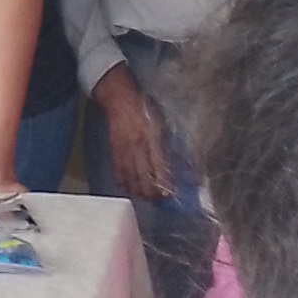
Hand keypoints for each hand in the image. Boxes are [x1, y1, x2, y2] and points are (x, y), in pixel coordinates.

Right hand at [88, 67, 175, 204]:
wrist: (118, 96)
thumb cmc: (144, 105)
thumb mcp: (161, 120)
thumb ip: (169, 141)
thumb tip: (183, 160)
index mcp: (151, 136)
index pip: (158, 166)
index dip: (164, 182)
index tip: (170, 194)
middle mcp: (137, 146)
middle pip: (143, 175)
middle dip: (151, 191)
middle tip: (158, 200)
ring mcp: (123, 149)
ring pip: (130, 176)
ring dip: (138, 189)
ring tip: (145, 197)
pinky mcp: (114, 149)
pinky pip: (118, 169)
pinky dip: (123, 181)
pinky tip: (128, 188)